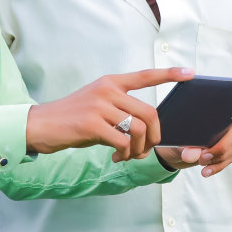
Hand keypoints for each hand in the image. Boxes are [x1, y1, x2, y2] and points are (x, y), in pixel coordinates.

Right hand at [25, 67, 193, 156]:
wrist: (40, 126)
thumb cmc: (72, 119)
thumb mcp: (97, 105)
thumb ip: (120, 109)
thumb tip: (145, 128)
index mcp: (111, 82)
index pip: (146, 75)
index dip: (170, 74)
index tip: (190, 73)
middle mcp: (107, 90)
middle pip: (150, 112)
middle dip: (154, 135)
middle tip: (145, 149)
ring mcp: (100, 106)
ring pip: (139, 128)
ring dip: (139, 148)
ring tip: (130, 156)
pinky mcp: (92, 124)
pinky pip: (123, 141)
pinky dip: (125, 154)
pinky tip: (116, 158)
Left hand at [151, 119, 231, 176]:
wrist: (181, 148)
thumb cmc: (183, 137)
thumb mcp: (182, 141)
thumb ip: (187, 147)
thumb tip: (190, 154)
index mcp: (222, 116)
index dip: (223, 138)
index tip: (206, 149)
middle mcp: (231, 126)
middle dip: (220, 151)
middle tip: (202, 157)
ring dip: (217, 161)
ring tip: (201, 162)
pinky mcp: (229, 151)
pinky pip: (229, 161)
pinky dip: (216, 167)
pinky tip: (206, 170)